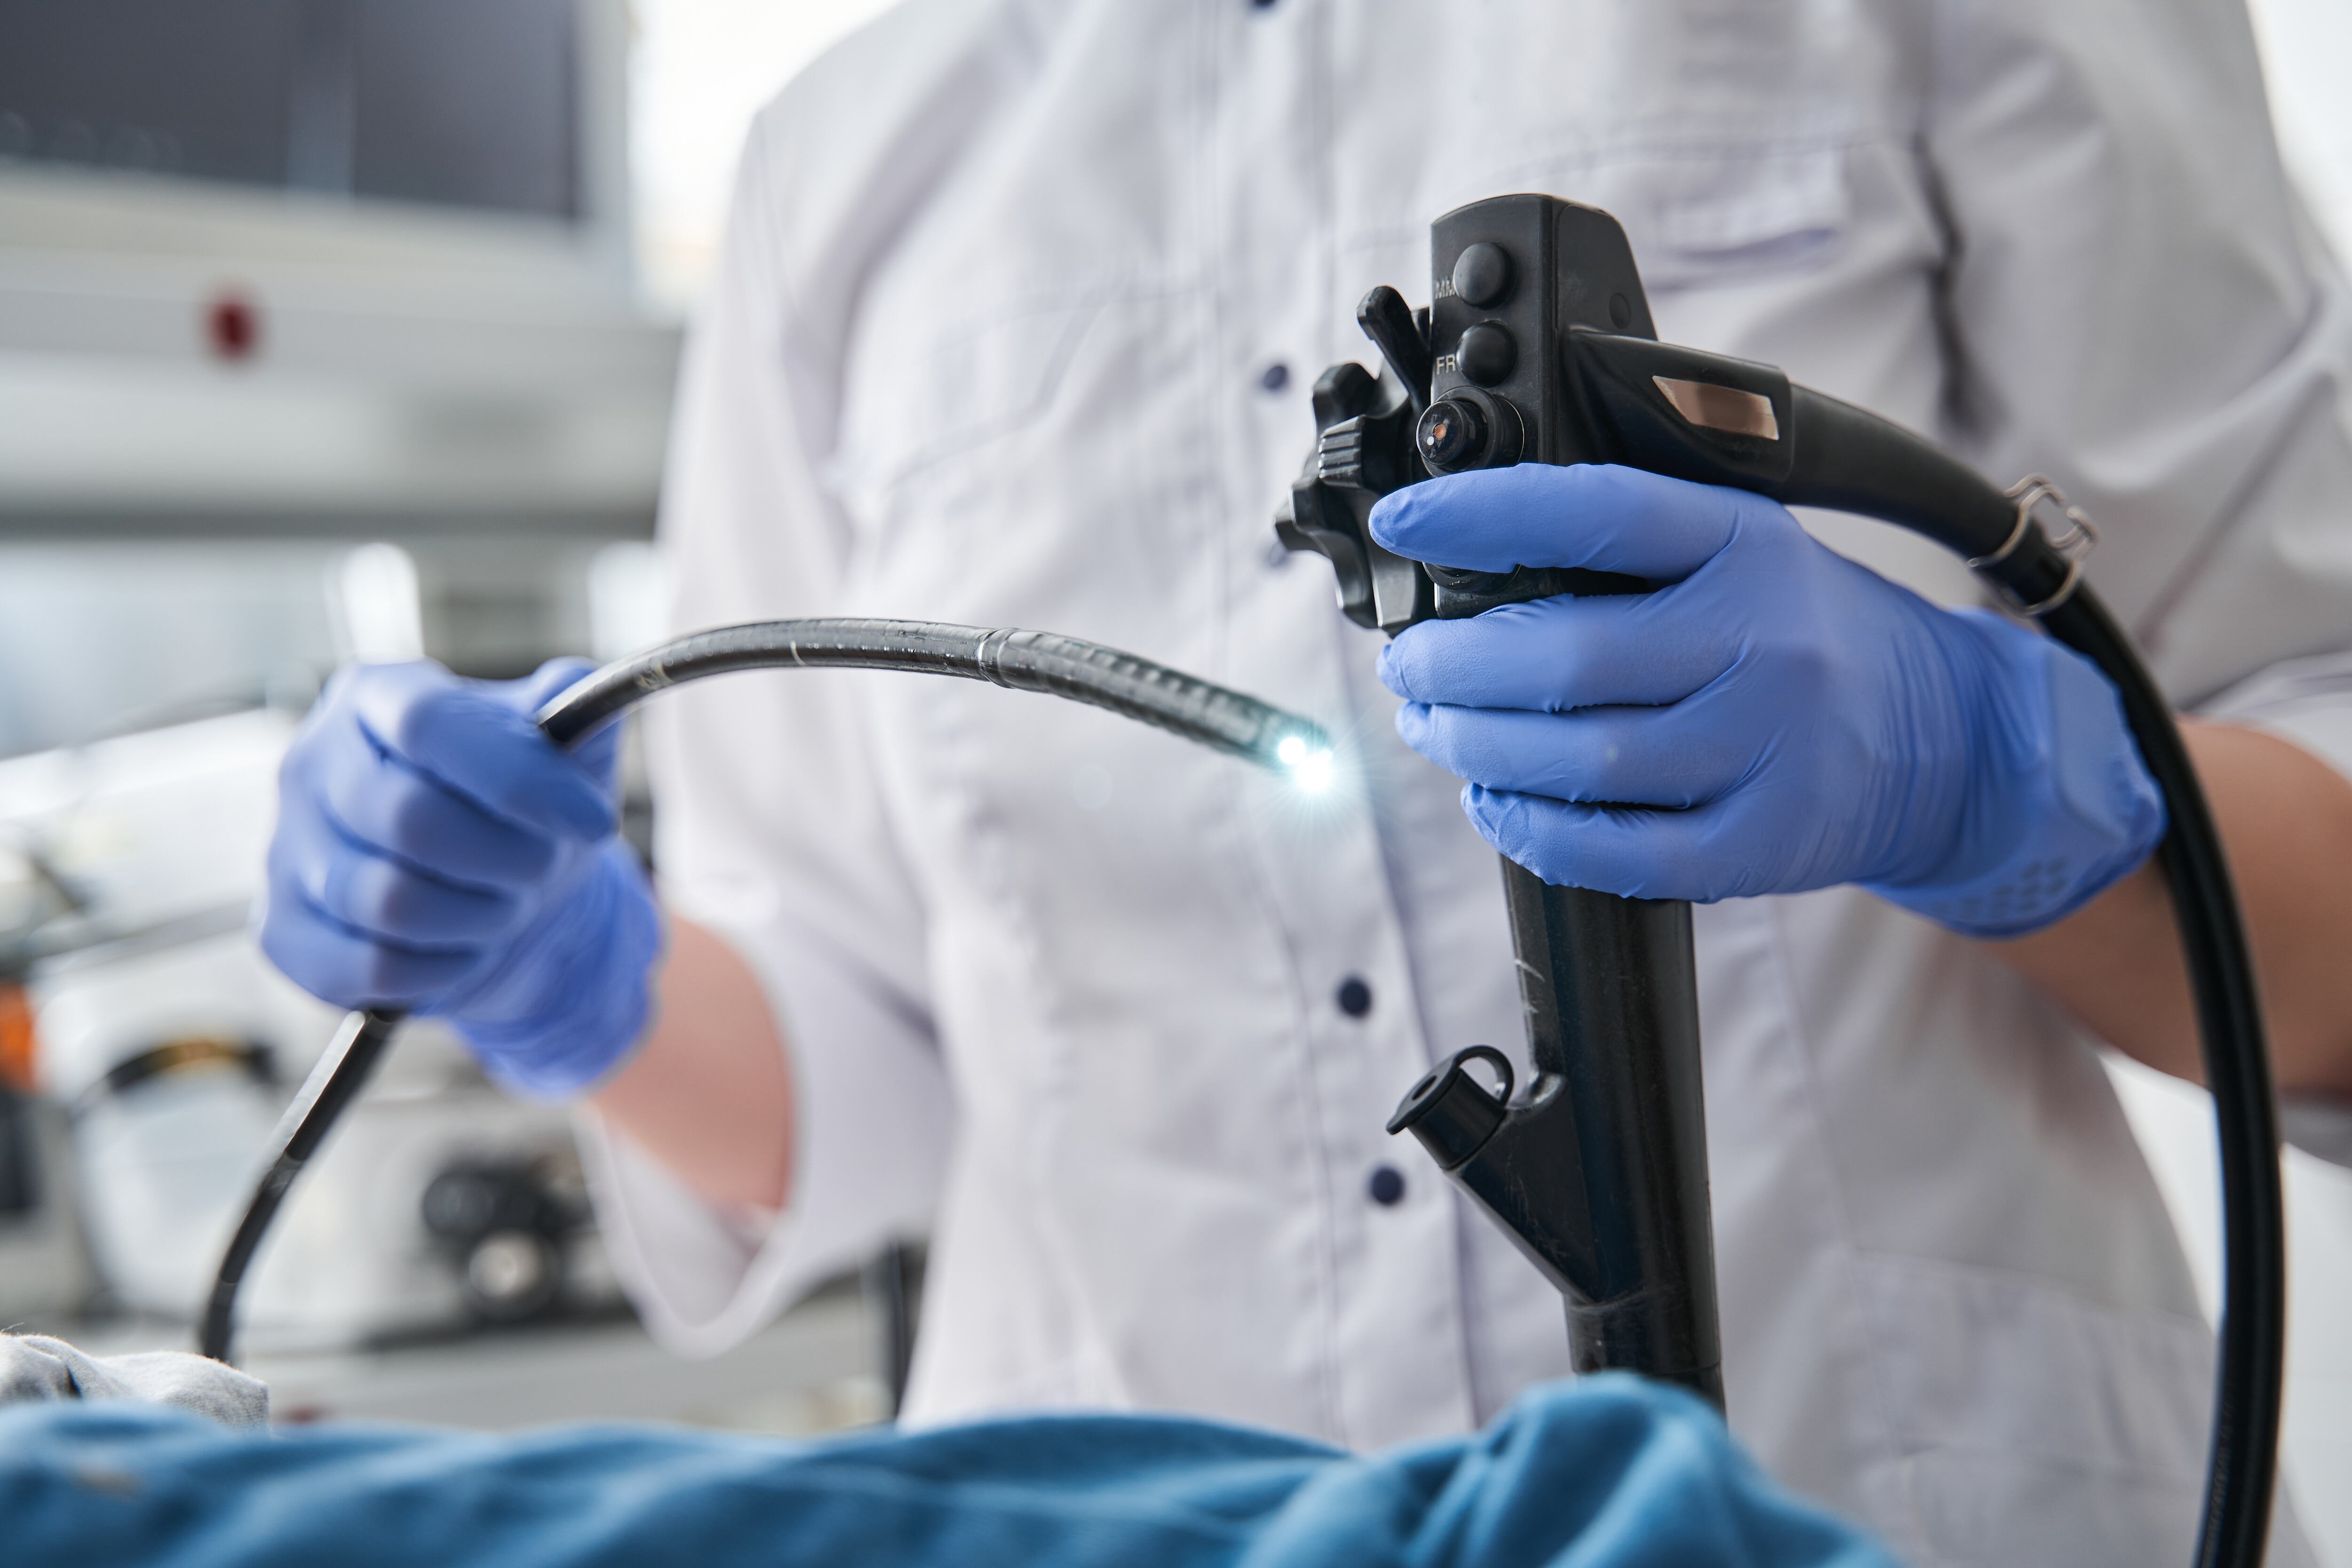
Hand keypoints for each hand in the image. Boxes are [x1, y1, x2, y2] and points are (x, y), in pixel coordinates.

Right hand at [259, 659, 660, 1097]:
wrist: (497, 892)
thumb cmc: (525, 809)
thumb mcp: (563, 748)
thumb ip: (572, 706)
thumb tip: (567, 690)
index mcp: (376, 697)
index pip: (430, 724)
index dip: (518, 779)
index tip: (593, 822)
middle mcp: (312, 763)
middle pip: (410, 820)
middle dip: (509, 858)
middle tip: (544, 867)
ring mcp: (287, 849)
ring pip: (391, 903)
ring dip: (481, 916)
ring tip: (507, 904)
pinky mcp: (283, 933)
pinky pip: (369, 968)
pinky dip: (441, 969)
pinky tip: (464, 947)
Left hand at [1370, 464, 2163, 936]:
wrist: (1941, 733)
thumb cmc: (1804, 633)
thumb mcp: (1740, 549)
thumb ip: (1632, 548)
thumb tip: (1472, 558)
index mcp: (1746, 545)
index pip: (1598, 510)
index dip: (1484, 514)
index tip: (1404, 522)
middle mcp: (1762, 641)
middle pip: (1569, 656)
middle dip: (1456, 664)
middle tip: (1411, 665)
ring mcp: (1769, 747)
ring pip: (1582, 758)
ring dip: (1476, 746)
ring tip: (1435, 727)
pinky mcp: (1764, 841)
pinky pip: (1622, 853)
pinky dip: (1535, 833)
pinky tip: (1494, 804)